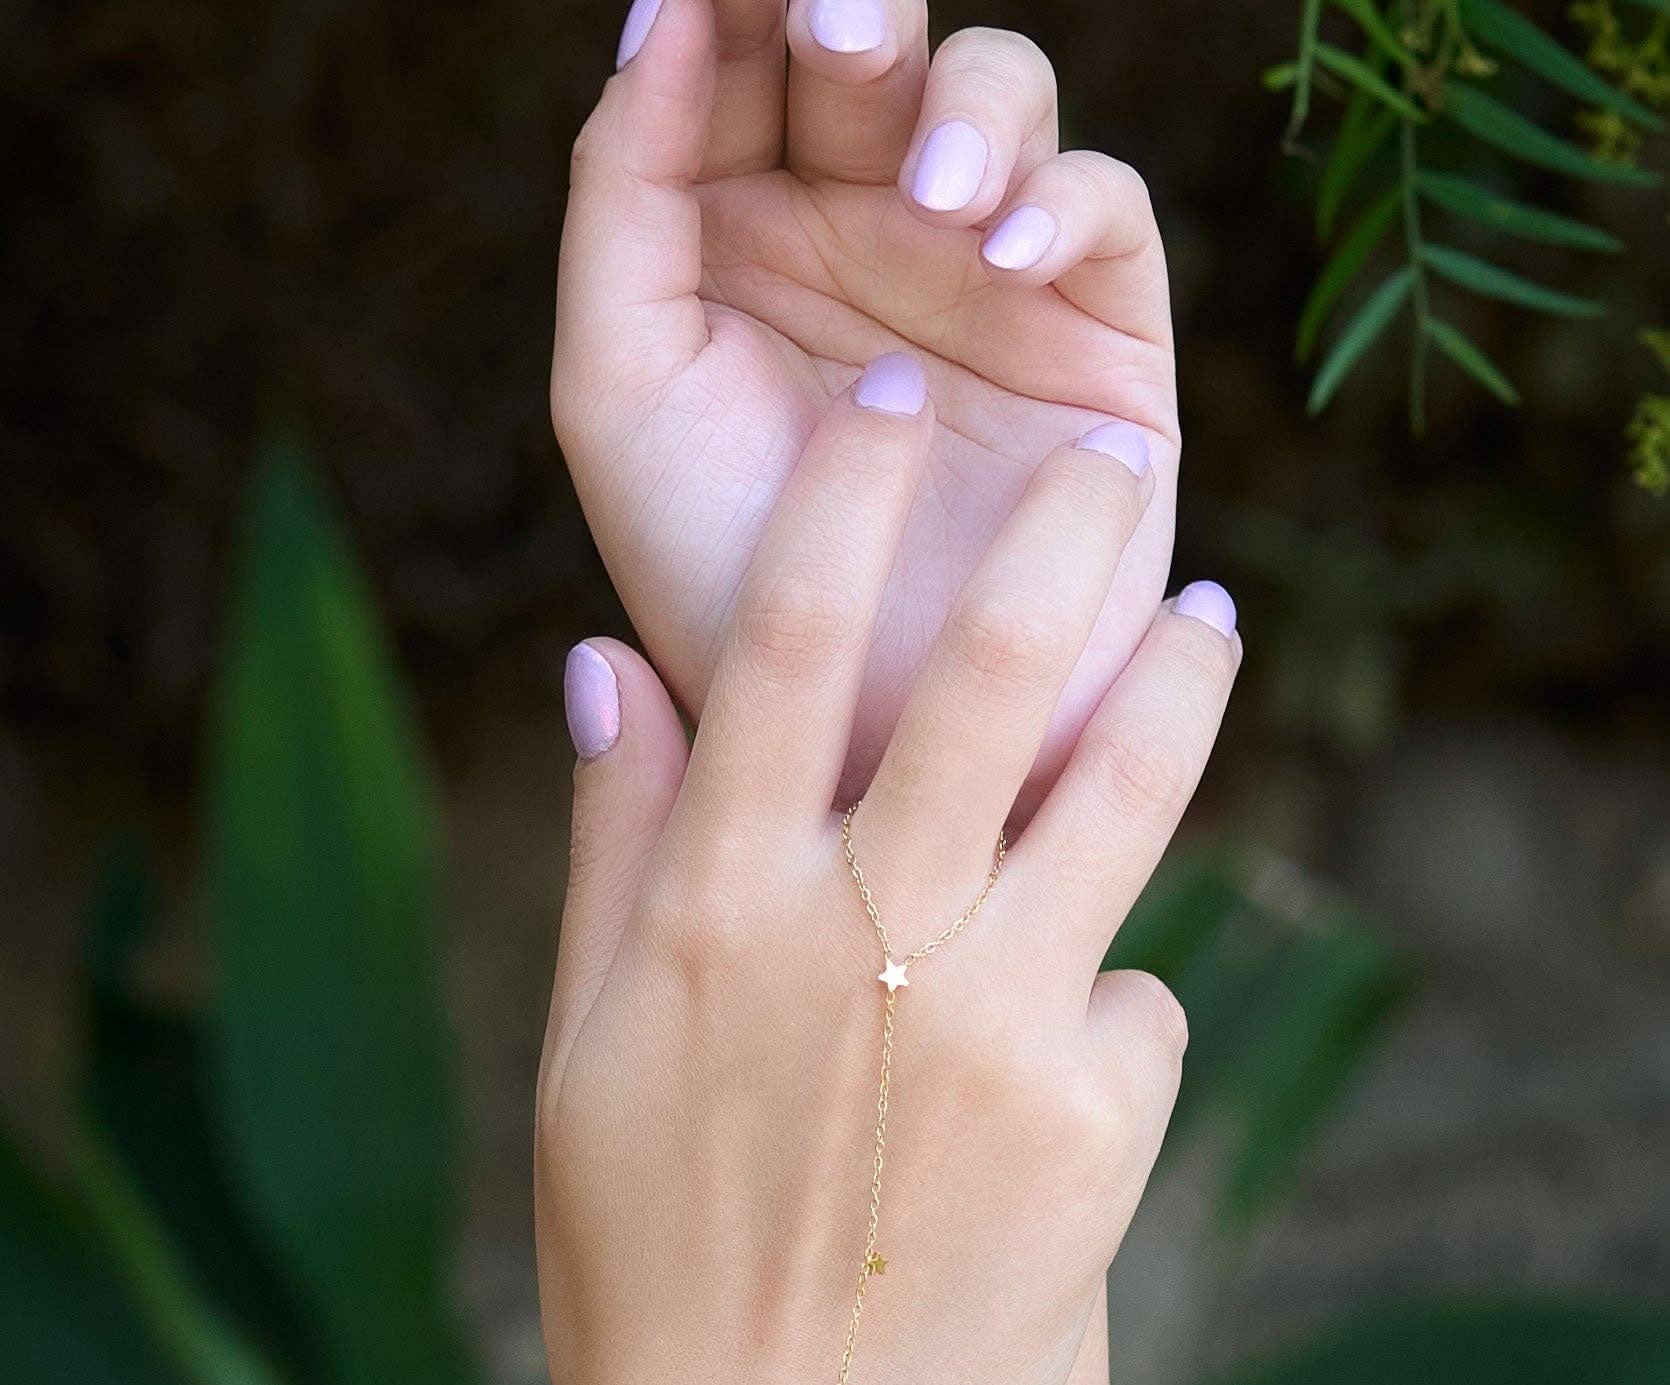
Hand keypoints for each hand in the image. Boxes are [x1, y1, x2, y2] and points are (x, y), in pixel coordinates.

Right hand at [537, 355, 1234, 1384]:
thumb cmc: (641, 1279)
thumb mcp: (582, 1061)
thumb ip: (611, 850)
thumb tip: (603, 660)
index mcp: (713, 912)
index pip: (785, 642)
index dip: (851, 500)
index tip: (895, 410)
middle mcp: (861, 942)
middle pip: (992, 674)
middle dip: (1062, 538)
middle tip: (1113, 463)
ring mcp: (995, 1029)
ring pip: (1123, 796)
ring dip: (1173, 686)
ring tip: (1205, 620)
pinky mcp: (1098, 1127)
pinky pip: (1134, 997)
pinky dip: (1103, 1003)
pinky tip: (1058, 1066)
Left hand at [552, 0, 1176, 802]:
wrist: (864, 737)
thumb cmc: (720, 577)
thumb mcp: (620, 388)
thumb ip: (622, 198)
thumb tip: (662, 12)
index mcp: (735, 232)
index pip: (740, 59)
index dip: (735, 5)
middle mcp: (860, 231)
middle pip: (872, 51)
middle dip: (851, 18)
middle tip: (832, 32)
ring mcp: (980, 272)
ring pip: (999, 95)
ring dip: (970, 109)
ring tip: (935, 200)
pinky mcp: (1093, 328)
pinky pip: (1101, 208)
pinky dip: (1064, 203)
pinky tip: (1005, 256)